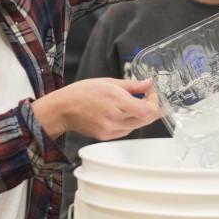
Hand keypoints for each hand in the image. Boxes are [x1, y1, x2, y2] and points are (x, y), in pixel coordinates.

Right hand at [31, 78, 160, 138]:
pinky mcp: (106, 136)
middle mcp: (114, 118)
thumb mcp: (107, 82)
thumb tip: (148, 84)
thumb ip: (131, 85)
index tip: (155, 95)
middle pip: (145, 119)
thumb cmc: (81, 93)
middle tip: (153, 100)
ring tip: (136, 104)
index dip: (156, 104)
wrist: (62, 110)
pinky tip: (124, 114)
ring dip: (141, 116)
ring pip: (137, 126)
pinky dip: (130, 122)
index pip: (146, 109)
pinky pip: (126, 130)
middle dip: (152, 110)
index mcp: (115, 100)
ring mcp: (110, 129)